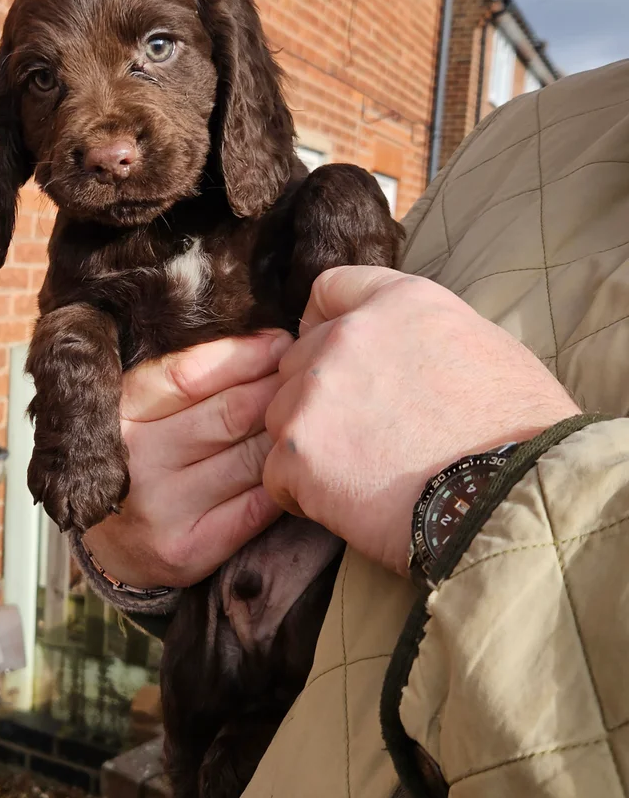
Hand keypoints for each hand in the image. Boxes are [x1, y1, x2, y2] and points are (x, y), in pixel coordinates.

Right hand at [82, 332, 290, 587]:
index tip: (279, 343)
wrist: (111, 546)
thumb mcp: (141, 412)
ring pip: (250, 458)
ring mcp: (161, 508)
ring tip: (311, 416)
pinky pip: (257, 506)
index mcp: (120, 414)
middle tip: (308, 376)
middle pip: (230, 413)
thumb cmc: (138, 461)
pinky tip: (297, 464)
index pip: (188, 375)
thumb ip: (184, 380)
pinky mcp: (188, 549)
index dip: (243, 354)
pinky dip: (282, 480)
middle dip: (277, 389)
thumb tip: (264, 342)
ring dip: (287, 434)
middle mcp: (135, 460)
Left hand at [262, 267, 579, 575]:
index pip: (330, 291)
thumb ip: (426, 335)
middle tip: (359, 437)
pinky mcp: (296, 454)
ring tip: (358, 479)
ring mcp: (315, 395)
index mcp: (399, 302)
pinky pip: (276, 473)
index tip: (337, 358)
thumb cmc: (520, 433)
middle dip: (319, 396)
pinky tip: (344, 507)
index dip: (326, 325)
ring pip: (281, 415)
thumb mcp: (487, 347)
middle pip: (299, 361)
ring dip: (308, 445)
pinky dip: (301, 494)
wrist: (513, 499)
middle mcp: (347, 337)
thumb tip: (407, 350)